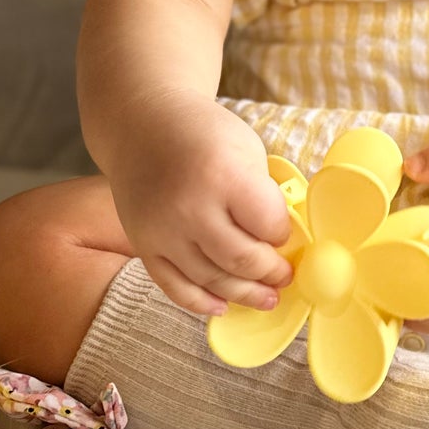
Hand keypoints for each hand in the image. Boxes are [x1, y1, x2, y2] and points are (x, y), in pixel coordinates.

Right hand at [105, 95, 294, 317]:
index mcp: (223, 175)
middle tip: (285, 276)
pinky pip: (174, 287)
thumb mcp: (246, 149)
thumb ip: (262, 193)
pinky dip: (201, 302)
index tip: (287, 236)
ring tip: (266, 298)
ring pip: (211, 280)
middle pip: (242, 260)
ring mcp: (162, 230)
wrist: (141, 124)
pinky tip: (223, 304)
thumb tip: (283, 240)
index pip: (269, 224)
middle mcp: (190, 207)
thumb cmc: (202, 134)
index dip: (285, 236)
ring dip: (245, 294)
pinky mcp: (142, 245)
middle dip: (271, 273)